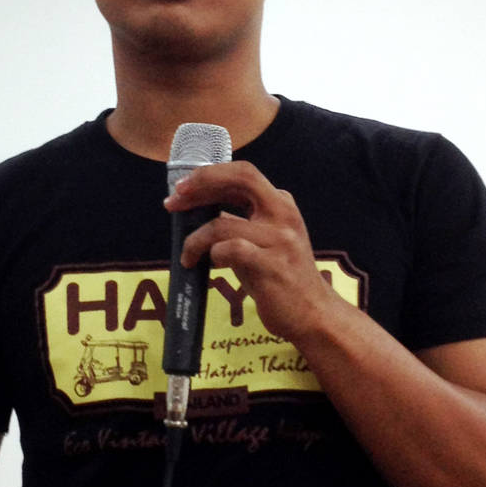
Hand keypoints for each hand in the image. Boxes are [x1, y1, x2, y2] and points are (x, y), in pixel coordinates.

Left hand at [165, 161, 340, 345]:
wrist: (313, 313)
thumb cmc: (281, 277)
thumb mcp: (262, 240)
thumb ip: (239, 221)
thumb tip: (197, 208)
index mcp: (280, 203)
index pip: (242, 173)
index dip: (209, 175)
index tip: (181, 188)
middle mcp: (283, 213)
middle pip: (241, 178)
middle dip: (202, 183)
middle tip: (173, 202)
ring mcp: (280, 238)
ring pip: (223, 223)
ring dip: (195, 240)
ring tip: (188, 256)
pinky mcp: (273, 265)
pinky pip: (231, 250)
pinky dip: (213, 255)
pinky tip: (210, 266)